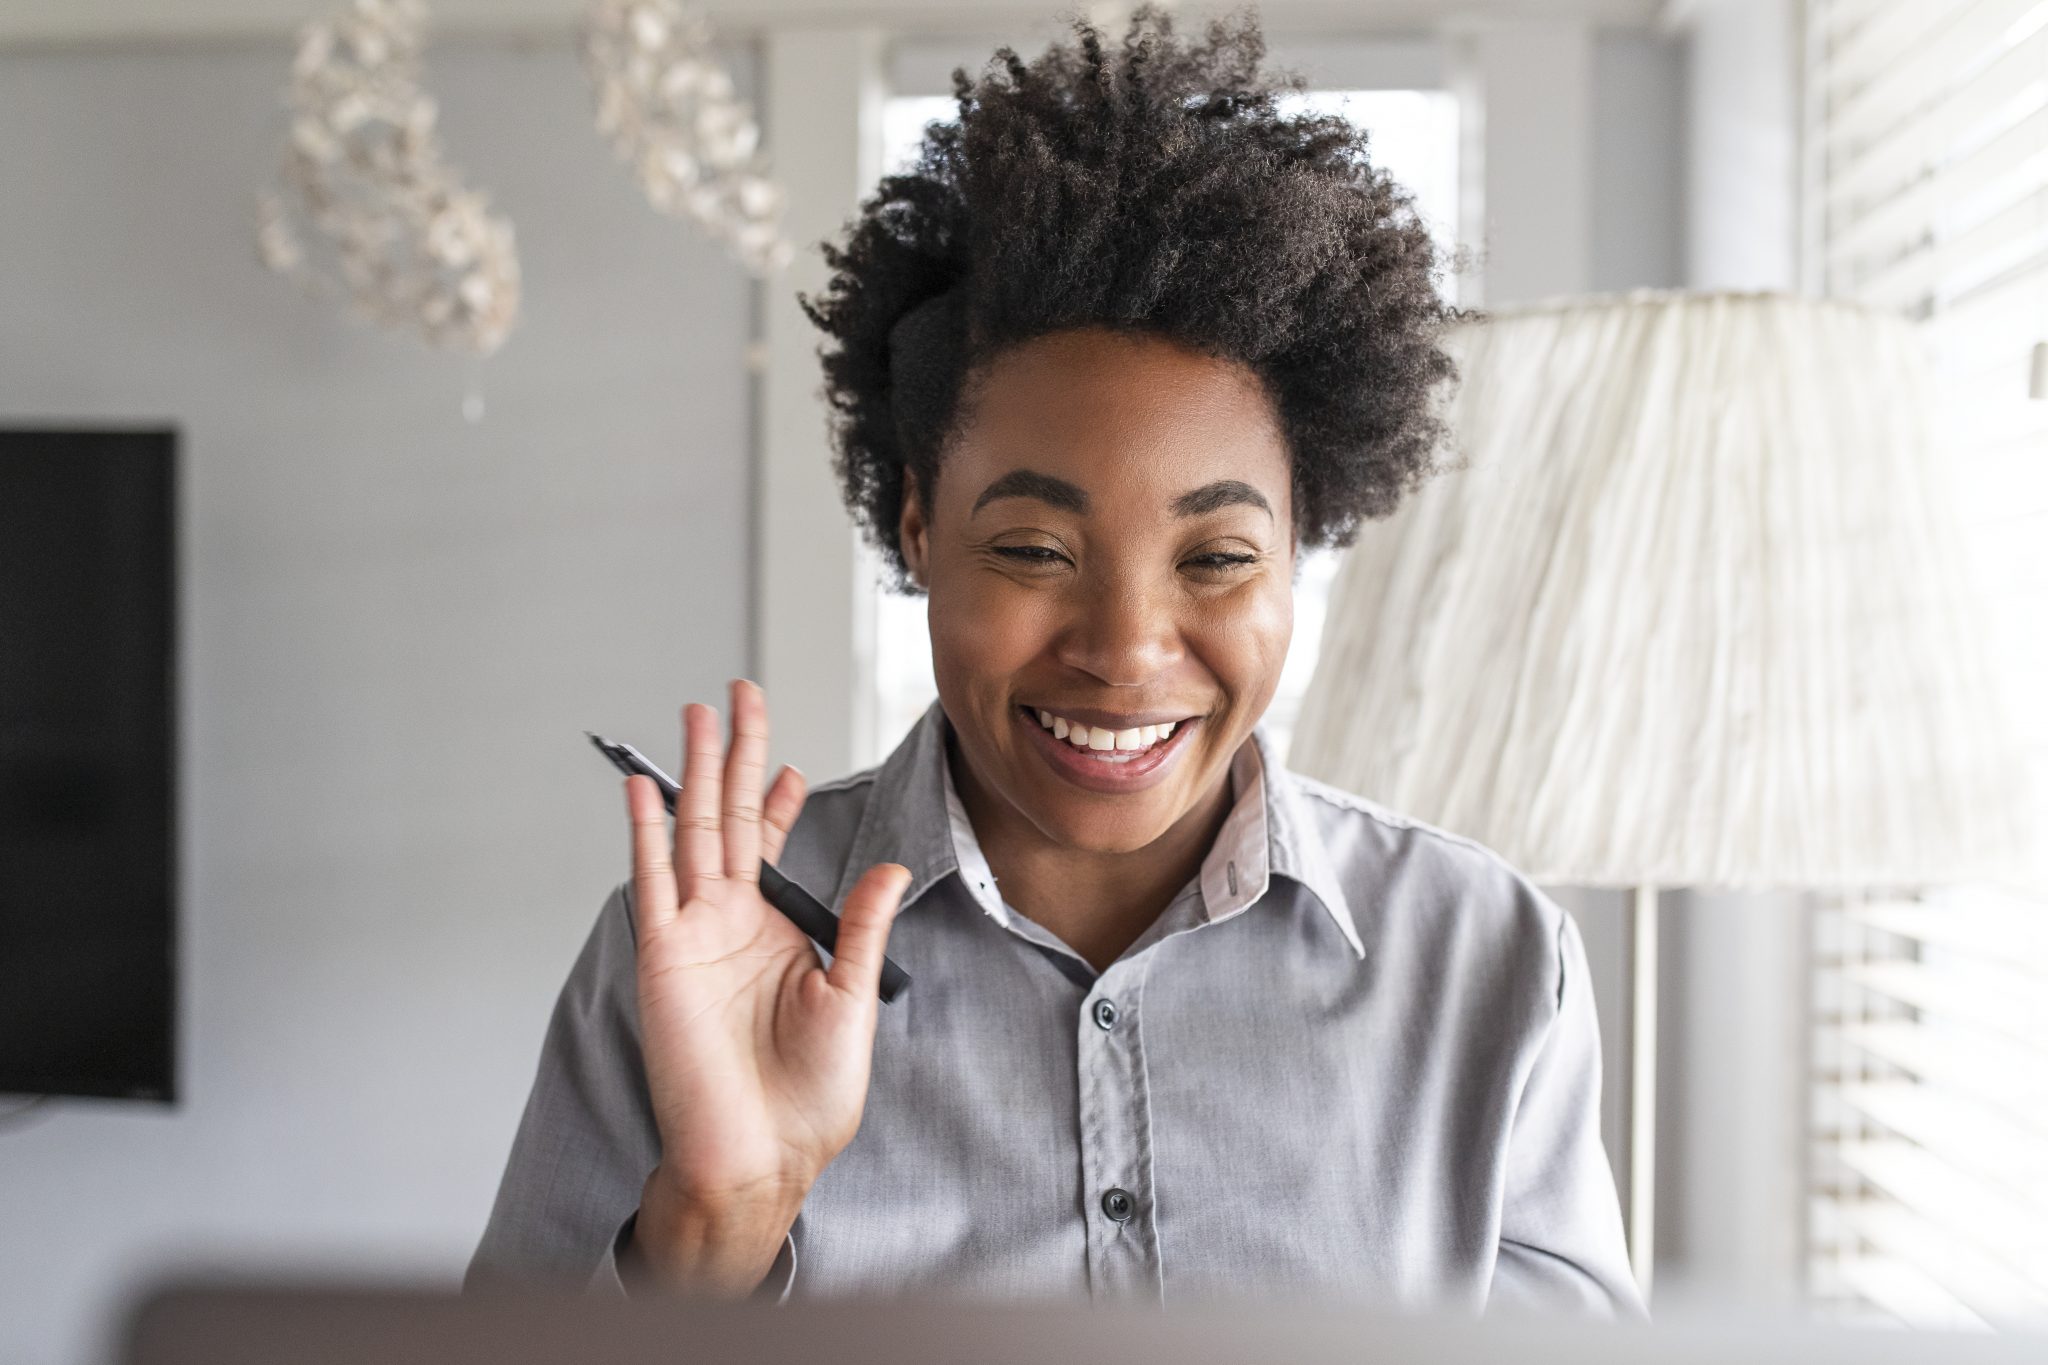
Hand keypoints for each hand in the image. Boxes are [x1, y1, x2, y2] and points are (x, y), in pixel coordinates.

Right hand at [623, 679, 909, 1289]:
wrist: (761, 1154)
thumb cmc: (807, 1096)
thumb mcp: (852, 998)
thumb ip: (861, 927)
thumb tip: (888, 866)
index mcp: (776, 931)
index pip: (774, 846)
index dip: (779, 799)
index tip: (787, 760)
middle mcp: (731, 923)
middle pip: (732, 817)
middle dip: (735, 754)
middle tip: (739, 695)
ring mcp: (694, 933)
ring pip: (693, 831)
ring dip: (693, 772)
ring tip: (697, 715)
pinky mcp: (664, 954)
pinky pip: (652, 880)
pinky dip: (646, 831)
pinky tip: (644, 788)